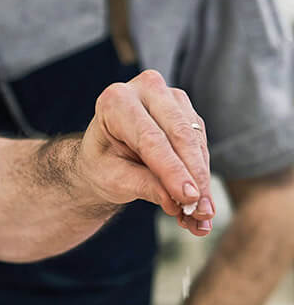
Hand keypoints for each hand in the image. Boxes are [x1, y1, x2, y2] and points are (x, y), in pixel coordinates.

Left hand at [79, 70, 214, 235]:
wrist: (104, 155)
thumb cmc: (102, 164)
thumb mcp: (113, 178)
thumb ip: (143, 186)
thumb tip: (176, 202)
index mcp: (115, 101)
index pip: (150, 139)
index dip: (172, 171)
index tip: (188, 199)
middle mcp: (145, 89)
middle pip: (179, 136)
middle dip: (194, 177)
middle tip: (201, 212)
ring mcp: (169, 96)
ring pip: (195, 141)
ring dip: (201, 180)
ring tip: (200, 215)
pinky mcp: (186, 110)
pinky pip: (201, 144)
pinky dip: (202, 174)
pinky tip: (201, 202)